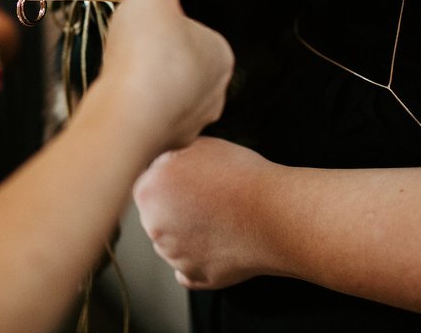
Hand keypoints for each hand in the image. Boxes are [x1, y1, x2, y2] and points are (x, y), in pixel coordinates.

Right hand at [92, 0, 233, 154]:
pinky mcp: (163, 145)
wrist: (126, 113)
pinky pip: (145, 120)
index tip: (143, 28)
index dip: (162, 26)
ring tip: (121, 76)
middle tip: (131, 51)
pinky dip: (131, 110)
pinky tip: (118, 100)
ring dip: (142, 86)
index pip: (191, 32)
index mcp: (221, 55)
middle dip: (154, 59)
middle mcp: (214, 94)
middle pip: (178, 65)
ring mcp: (189, 124)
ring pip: (162, 96)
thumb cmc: (146, 54)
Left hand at [134, 136, 275, 289]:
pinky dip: (200, 258)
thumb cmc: (242, 177)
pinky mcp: (195, 276)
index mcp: (147, 191)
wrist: (275, 214)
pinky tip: (218, 241)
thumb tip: (161, 158)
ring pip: (171, 241)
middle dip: (174, 206)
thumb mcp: (197, 145)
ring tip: (218, 216)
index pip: (145, 184)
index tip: (185, 179)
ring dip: (187, 232)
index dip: (167, 179)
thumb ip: (169, 155)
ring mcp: (173, 255)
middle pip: (155, 214)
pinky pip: (188, 268)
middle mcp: (153, 226)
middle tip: (205, 196)